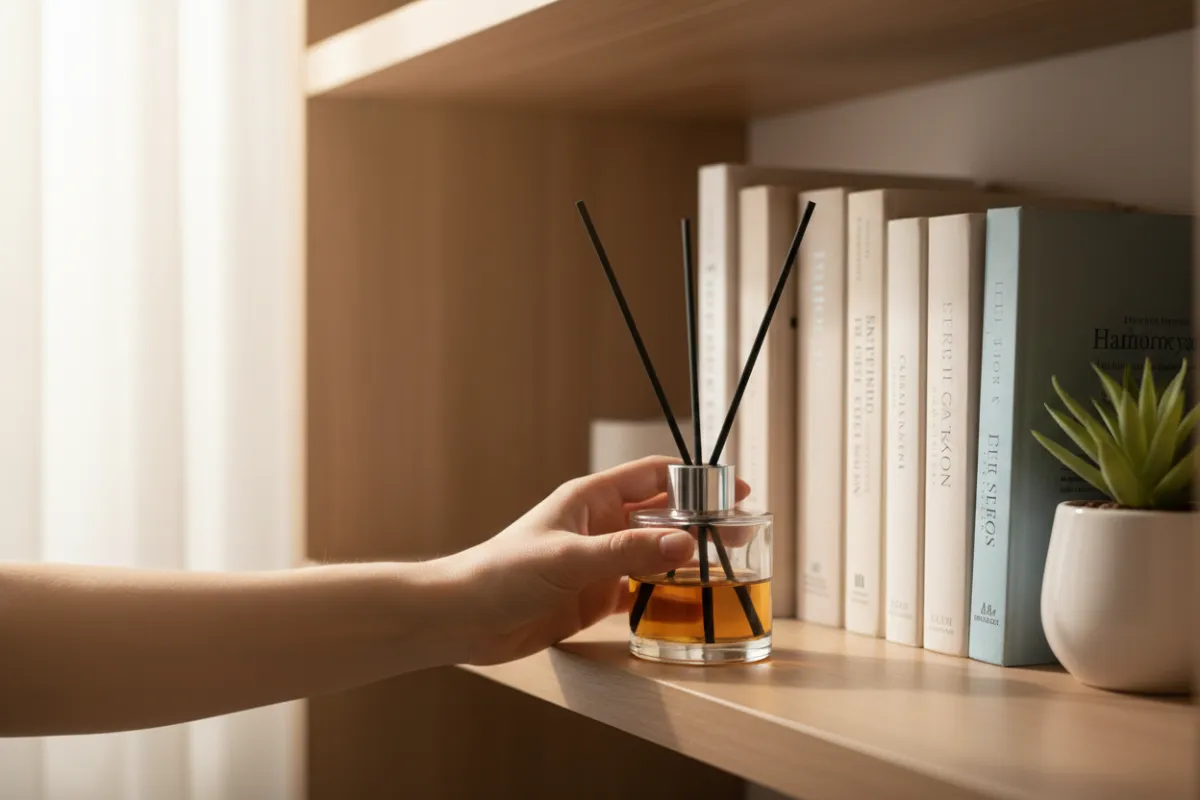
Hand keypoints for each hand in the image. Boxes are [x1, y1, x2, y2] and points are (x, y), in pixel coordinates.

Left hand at [440, 455, 747, 665]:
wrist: (462, 618)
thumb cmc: (500, 573)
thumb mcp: (568, 558)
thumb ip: (627, 553)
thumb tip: (685, 544)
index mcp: (591, 499)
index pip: (655, 477)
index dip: (695, 480)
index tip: (732, 489)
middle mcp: (599, 526)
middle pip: (663, 516)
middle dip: (702, 522)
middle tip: (742, 533)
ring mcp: (597, 562)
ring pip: (655, 554)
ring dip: (686, 560)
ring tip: (726, 569)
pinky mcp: (592, 597)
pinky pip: (639, 591)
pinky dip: (663, 596)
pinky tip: (686, 604)